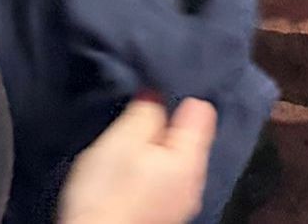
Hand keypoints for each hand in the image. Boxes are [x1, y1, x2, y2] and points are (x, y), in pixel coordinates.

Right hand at [56, 97, 217, 223]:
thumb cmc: (106, 194)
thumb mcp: (122, 139)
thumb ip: (147, 111)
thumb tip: (157, 95)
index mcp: (190, 157)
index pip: (201, 109)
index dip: (177, 98)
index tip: (152, 101)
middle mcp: (195, 181)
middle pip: (189, 137)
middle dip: (163, 128)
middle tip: (132, 131)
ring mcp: (181, 202)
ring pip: (175, 161)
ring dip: (154, 154)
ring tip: (126, 157)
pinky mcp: (165, 216)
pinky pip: (165, 183)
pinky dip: (149, 176)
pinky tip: (126, 181)